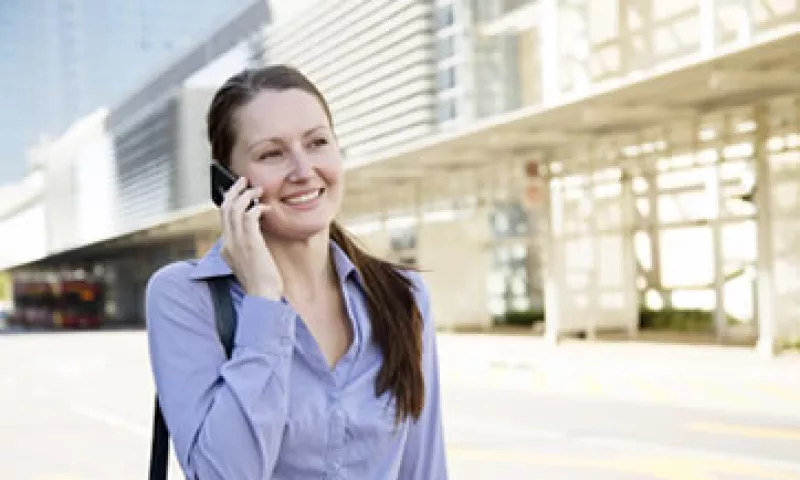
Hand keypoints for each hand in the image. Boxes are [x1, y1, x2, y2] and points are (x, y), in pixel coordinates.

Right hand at [220, 177, 282, 300]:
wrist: (262, 297)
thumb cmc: (261, 283)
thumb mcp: (249, 263)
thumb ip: (247, 247)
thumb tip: (255, 232)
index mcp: (226, 248)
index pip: (223, 217)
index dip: (230, 200)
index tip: (239, 191)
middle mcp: (228, 243)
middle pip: (225, 208)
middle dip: (234, 190)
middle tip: (244, 180)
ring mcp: (237, 243)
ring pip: (235, 209)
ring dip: (247, 195)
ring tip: (258, 189)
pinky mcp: (250, 243)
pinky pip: (250, 216)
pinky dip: (257, 208)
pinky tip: (266, 208)